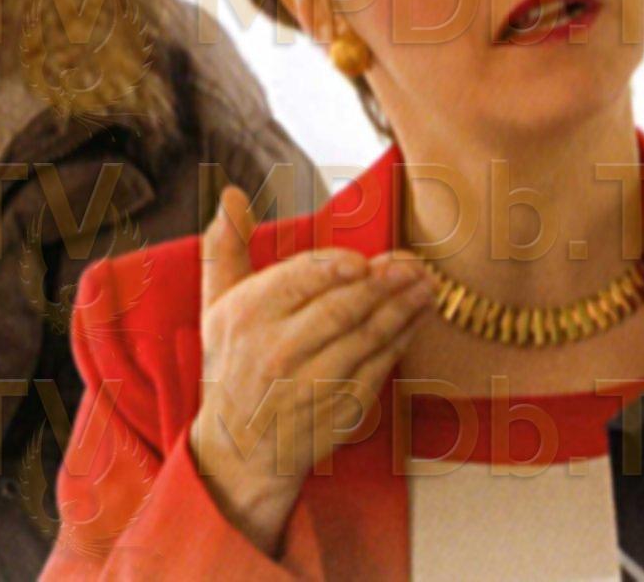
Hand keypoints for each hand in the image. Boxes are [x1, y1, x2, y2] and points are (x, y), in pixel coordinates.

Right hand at [186, 186, 433, 557]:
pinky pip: (379, 368)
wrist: (237, 449)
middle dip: (384, 283)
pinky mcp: (341, 410)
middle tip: (413, 264)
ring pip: (366, 338)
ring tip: (427, 284)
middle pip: (341, 309)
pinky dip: (401, 340)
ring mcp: (311, 385)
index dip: (336, 268)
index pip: (299, 282)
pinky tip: (417, 318)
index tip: (363, 259)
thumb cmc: (232, 364)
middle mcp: (277, 352)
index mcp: (248, 317)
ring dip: (404, 308)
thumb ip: (225, 249)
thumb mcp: (216, 306)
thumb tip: (229, 196)